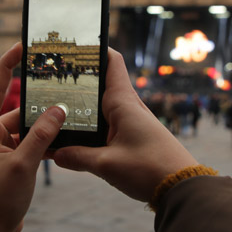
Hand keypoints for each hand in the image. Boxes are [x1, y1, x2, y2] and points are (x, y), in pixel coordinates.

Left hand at [0, 43, 65, 231]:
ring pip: (27, 123)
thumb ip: (42, 135)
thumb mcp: (23, 165)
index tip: (21, 45)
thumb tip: (59, 108)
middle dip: (38, 98)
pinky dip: (45, 136)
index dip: (7, 64)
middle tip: (59, 80)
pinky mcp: (10, 156)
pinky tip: (65, 132)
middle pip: (16, 105)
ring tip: (69, 109)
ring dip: (45, 121)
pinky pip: (30, 138)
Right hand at [53, 49, 197, 201]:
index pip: (112, 62)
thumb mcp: (107, 165)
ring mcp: (130, 123)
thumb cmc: (150, 169)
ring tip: (53, 112)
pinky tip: (72, 141)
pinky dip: (88, 130)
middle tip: (49, 81)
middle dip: (76, 83)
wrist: (182, 188)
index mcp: (123, 102)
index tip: (75, 43)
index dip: (96, 48)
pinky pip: (105, 128)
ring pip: (99, 109)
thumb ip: (77, 157)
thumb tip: (54, 152)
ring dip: (80, 110)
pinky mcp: (131, 139)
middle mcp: (127, 107)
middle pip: (98, 86)